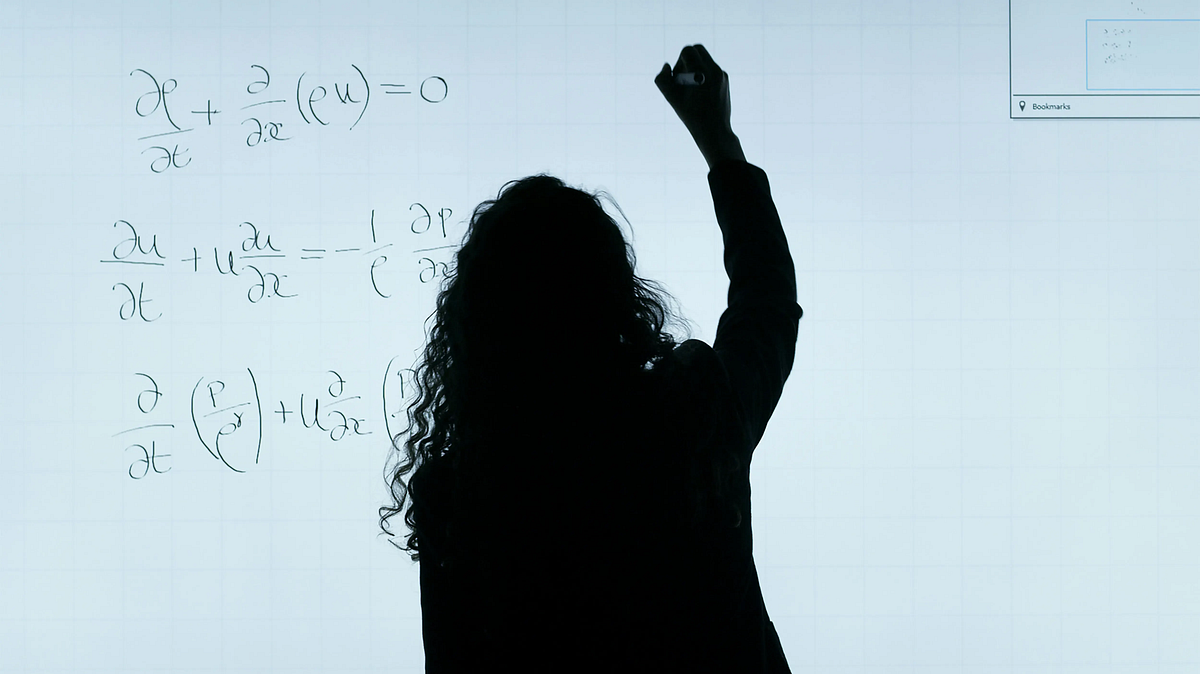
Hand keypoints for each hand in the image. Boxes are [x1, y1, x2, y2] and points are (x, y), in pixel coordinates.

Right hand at [655, 44, 742, 166]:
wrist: (715, 130)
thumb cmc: (691, 116)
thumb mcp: (671, 98)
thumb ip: (662, 80)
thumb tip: (667, 66)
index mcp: (701, 71)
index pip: (688, 51)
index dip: (679, 62)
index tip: (679, 77)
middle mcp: (714, 69)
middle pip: (698, 49)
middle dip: (687, 59)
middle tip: (684, 78)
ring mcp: (722, 74)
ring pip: (705, 58)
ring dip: (695, 67)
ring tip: (691, 87)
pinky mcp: (725, 80)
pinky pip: (712, 68)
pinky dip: (703, 74)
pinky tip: (701, 92)